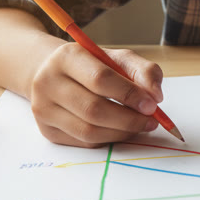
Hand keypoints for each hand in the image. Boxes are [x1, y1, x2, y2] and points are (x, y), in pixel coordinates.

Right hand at [28, 42, 164, 146]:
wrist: (55, 75)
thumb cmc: (92, 66)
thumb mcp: (118, 59)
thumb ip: (143, 71)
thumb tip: (155, 96)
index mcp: (67, 57)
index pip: (100, 79)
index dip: (130, 94)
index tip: (152, 105)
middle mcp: (48, 82)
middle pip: (93, 109)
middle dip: (129, 119)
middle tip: (151, 121)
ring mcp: (44, 109)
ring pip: (89, 131)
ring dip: (122, 133)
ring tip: (140, 126)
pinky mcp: (47, 130)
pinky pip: (84, 142)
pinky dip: (109, 139)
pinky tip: (121, 130)